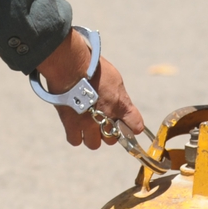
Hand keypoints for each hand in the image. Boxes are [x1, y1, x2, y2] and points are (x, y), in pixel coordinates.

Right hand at [35, 27, 145, 149]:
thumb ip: (119, 97)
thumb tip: (119, 105)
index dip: (132, 127)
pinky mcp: (71, 124)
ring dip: (92, 137)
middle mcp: (107, 117)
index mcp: (121, 104)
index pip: (136, 126)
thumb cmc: (93, 67)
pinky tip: (75, 125)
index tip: (129, 125)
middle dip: (108, 132)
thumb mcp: (114, 79)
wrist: (71, 65)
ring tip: (87, 125)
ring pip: (94, 144)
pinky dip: (76, 135)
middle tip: (101, 121)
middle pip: (112, 139)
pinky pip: (76, 140)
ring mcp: (89, 123)